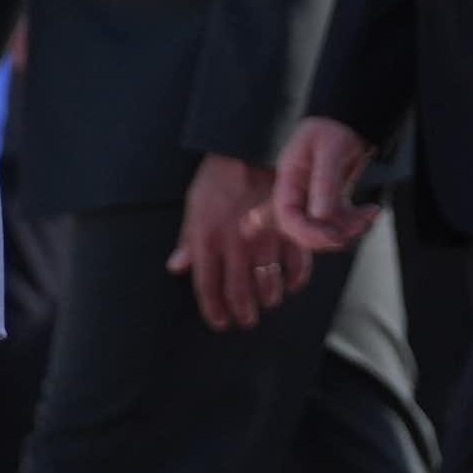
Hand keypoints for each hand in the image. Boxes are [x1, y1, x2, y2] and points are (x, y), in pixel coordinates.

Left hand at [167, 153, 311, 330]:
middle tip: (246, 320)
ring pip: (269, 285)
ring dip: (268, 299)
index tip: (220, 322)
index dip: (214, 311)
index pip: (208, 289)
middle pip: (239, 293)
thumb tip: (177, 267)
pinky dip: (295, 280)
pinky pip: (296, 266)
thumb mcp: (194, 206)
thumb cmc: (218, 178)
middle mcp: (234, 246)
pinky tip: (291, 284)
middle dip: (243, 312)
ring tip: (267, 302)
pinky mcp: (288, 231)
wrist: (249, 150)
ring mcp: (263, 240)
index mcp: (206, 242)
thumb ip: (187, 241)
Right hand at [274, 117, 381, 253]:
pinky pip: (342, 217)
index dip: (307, 232)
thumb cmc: (334, 127)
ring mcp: (316, 195)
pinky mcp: (333, 196)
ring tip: (368, 216)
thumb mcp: (329, 152)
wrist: (350, 118)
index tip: (331, 236)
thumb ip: (324, 184)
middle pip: (305, 227)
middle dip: (329, 234)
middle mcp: (299, 191)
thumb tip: (320, 217)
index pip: (288, 216)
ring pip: (327, 225)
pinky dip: (358, 218)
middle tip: (354, 229)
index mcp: (289, 179)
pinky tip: (372, 210)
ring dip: (348, 227)